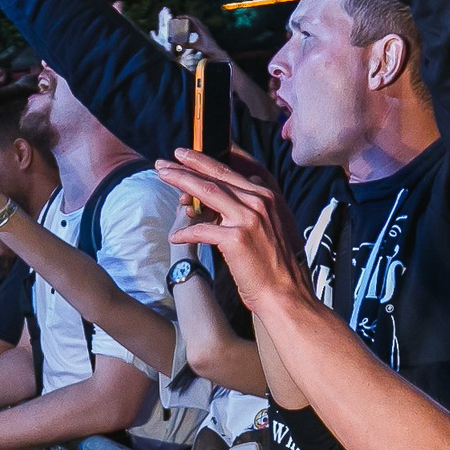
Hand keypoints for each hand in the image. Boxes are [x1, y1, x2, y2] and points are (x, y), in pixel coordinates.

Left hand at [156, 149, 315, 314]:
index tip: (191, 154)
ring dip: (181, 181)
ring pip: (207, 192)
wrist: (286, 294)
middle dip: (189, 164)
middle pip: (217, 176)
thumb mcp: (276, 227)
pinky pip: (202, 230)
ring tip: (163, 175)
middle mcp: (260, 201)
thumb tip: (238, 195)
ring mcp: (249, 218)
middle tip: (167, 160)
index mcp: (270, 196)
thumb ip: (259, 207)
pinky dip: (186, 232)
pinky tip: (175, 236)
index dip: (209, 160)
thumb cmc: (278, 266)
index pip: (234, 170)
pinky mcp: (236, 238)